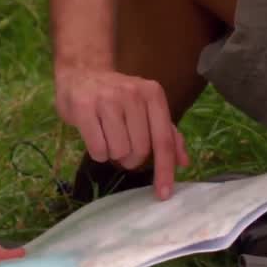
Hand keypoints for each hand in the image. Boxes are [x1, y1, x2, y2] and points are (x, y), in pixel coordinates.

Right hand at [54, 66, 189, 199]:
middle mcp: (133, 93)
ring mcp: (107, 98)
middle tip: (122, 145)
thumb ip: (167, 133)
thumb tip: (183, 162)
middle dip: (131, 158)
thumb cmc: (117, 95)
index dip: (165, 170)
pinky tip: (95, 136)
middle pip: (140, 150)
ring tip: (107, 137)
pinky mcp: (83, 106)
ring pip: (118, 151)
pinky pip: (98, 148)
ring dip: (113, 154)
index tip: (164, 194)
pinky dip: (98, 152)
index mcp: (153, 94)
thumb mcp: (146, 108)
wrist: (82, 72)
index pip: (163, 140)